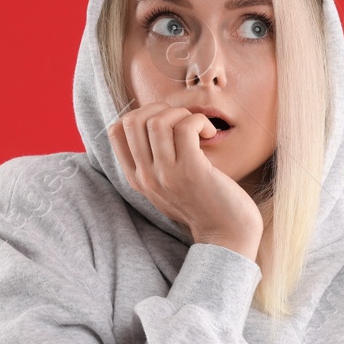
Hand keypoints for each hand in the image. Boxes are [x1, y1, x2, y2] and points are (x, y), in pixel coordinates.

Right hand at [108, 101, 263, 259]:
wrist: (226, 235)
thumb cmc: (203, 204)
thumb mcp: (166, 185)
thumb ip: (153, 161)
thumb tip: (154, 120)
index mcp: (136, 178)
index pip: (116, 130)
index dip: (141, 114)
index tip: (166, 122)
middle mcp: (146, 177)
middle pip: (133, 120)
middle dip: (161, 109)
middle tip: (183, 121)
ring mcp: (166, 175)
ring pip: (158, 120)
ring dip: (182, 114)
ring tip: (199, 129)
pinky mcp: (191, 171)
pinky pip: (186, 127)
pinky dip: (199, 121)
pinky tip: (210, 134)